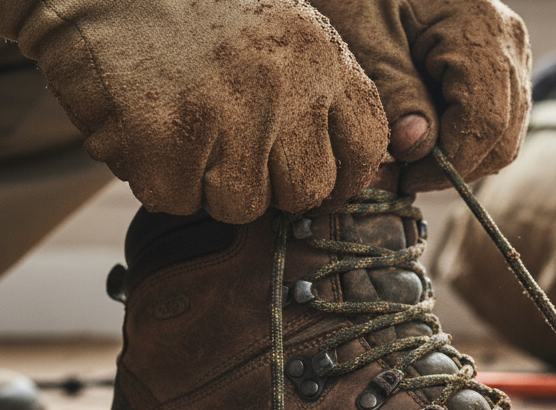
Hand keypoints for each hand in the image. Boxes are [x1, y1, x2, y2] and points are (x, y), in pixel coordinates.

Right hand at [6, 0, 388, 222]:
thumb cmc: (197, 10)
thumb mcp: (282, 30)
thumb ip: (320, 91)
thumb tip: (344, 170)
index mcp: (321, 55)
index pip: (367, 146)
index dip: (345, 177)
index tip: (322, 183)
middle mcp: (284, 85)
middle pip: (306, 190)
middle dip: (272, 187)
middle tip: (235, 154)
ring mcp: (225, 111)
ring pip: (242, 205)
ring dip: (210, 185)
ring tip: (186, 133)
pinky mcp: (164, 134)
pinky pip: (177, 200)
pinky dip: (159, 179)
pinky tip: (148, 133)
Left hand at [310, 0, 531, 190]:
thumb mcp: (362, 32)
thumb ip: (392, 89)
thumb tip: (416, 148)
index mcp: (481, 30)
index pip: (485, 123)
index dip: (447, 164)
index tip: (401, 179)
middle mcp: (510, 43)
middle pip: (503, 137)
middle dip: (453, 168)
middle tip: (399, 177)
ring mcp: (511, 55)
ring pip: (504, 136)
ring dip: (458, 158)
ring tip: (407, 157)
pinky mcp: (500, 64)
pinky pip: (495, 119)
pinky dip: (462, 139)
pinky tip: (421, 135)